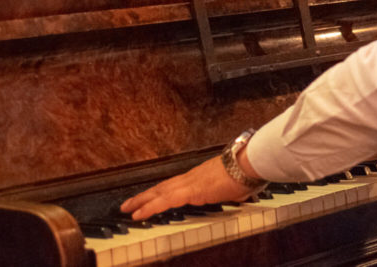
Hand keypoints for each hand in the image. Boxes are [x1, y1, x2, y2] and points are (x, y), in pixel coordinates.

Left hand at [120, 156, 256, 219]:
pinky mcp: (190, 191)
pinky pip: (165, 201)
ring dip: (141, 200)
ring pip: (159, 192)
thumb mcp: (238, 187)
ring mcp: (189, 182)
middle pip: (162, 187)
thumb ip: (234, 192)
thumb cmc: (247, 173)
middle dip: (145, 196)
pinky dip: (149, 207)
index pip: (175, 186)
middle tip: (128, 203)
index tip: (149, 197)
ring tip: (127, 208)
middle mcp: (191, 177)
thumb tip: (240, 195)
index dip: (160, 192)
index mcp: (201, 177)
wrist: (250, 162)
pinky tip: (139, 214)